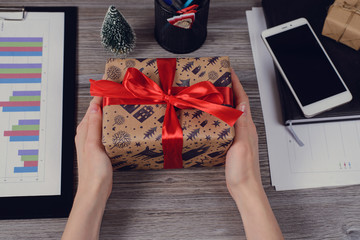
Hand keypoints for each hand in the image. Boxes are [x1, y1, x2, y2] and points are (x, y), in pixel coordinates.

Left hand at [75, 96, 112, 199]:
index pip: (93, 107)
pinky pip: (107, 130)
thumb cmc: (94, 171)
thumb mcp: (93, 146)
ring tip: (122, 103)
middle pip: (97, 112)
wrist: (95, 190)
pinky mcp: (101, 147)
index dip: (101, 94)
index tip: (111, 84)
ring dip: (110, 111)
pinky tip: (121, 124)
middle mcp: (87, 134)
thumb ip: (94, 126)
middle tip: (120, 91)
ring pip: (103, 120)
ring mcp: (94, 141)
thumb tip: (95, 107)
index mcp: (84, 131)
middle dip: (107, 100)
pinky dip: (113, 123)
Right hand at [226, 69, 260, 195]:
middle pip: (238, 103)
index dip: (236, 84)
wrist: (244, 187)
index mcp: (247, 126)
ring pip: (232, 112)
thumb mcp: (241, 145)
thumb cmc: (243, 170)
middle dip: (230, 89)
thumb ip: (241, 125)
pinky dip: (221, 115)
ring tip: (214, 94)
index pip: (242, 99)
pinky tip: (213, 116)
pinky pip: (228, 123)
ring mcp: (239, 135)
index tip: (229, 72)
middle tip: (218, 80)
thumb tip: (240, 104)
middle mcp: (245, 128)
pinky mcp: (233, 142)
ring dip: (225, 100)